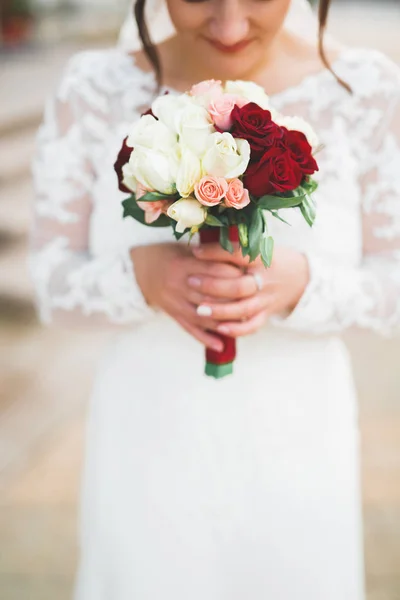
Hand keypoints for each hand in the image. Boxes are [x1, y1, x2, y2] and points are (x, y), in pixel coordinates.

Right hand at [130, 243, 243, 350]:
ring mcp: (174, 301)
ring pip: (201, 315)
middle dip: (232, 300)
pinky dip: (205, 338)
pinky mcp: (172, 313)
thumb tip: (239, 259)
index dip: (233, 274)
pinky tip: (220, 345)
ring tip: (242, 325)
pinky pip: (189, 328)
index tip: (250, 276)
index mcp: (183, 264)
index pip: (213, 270)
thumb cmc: (169, 253)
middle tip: (253, 302)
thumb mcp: (186, 248)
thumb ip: (209, 254)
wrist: (140, 267)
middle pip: (209, 296)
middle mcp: (177, 284)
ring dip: (223, 322)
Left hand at [190, 242, 309, 337]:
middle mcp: (266, 280)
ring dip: (219, 311)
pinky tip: (219, 328)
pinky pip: (252, 326)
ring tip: (198, 309)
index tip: (195, 251)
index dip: (215, 253)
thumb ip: (237, 246)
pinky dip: (236, 329)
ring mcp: (267, 299)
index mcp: (263, 258)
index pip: (238, 255)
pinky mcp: (267, 313)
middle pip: (238, 286)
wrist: (301, 277)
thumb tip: (204, 239)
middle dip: (212, 286)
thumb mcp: (260, 246)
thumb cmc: (272, 258)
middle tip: (191, 282)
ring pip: (243, 309)